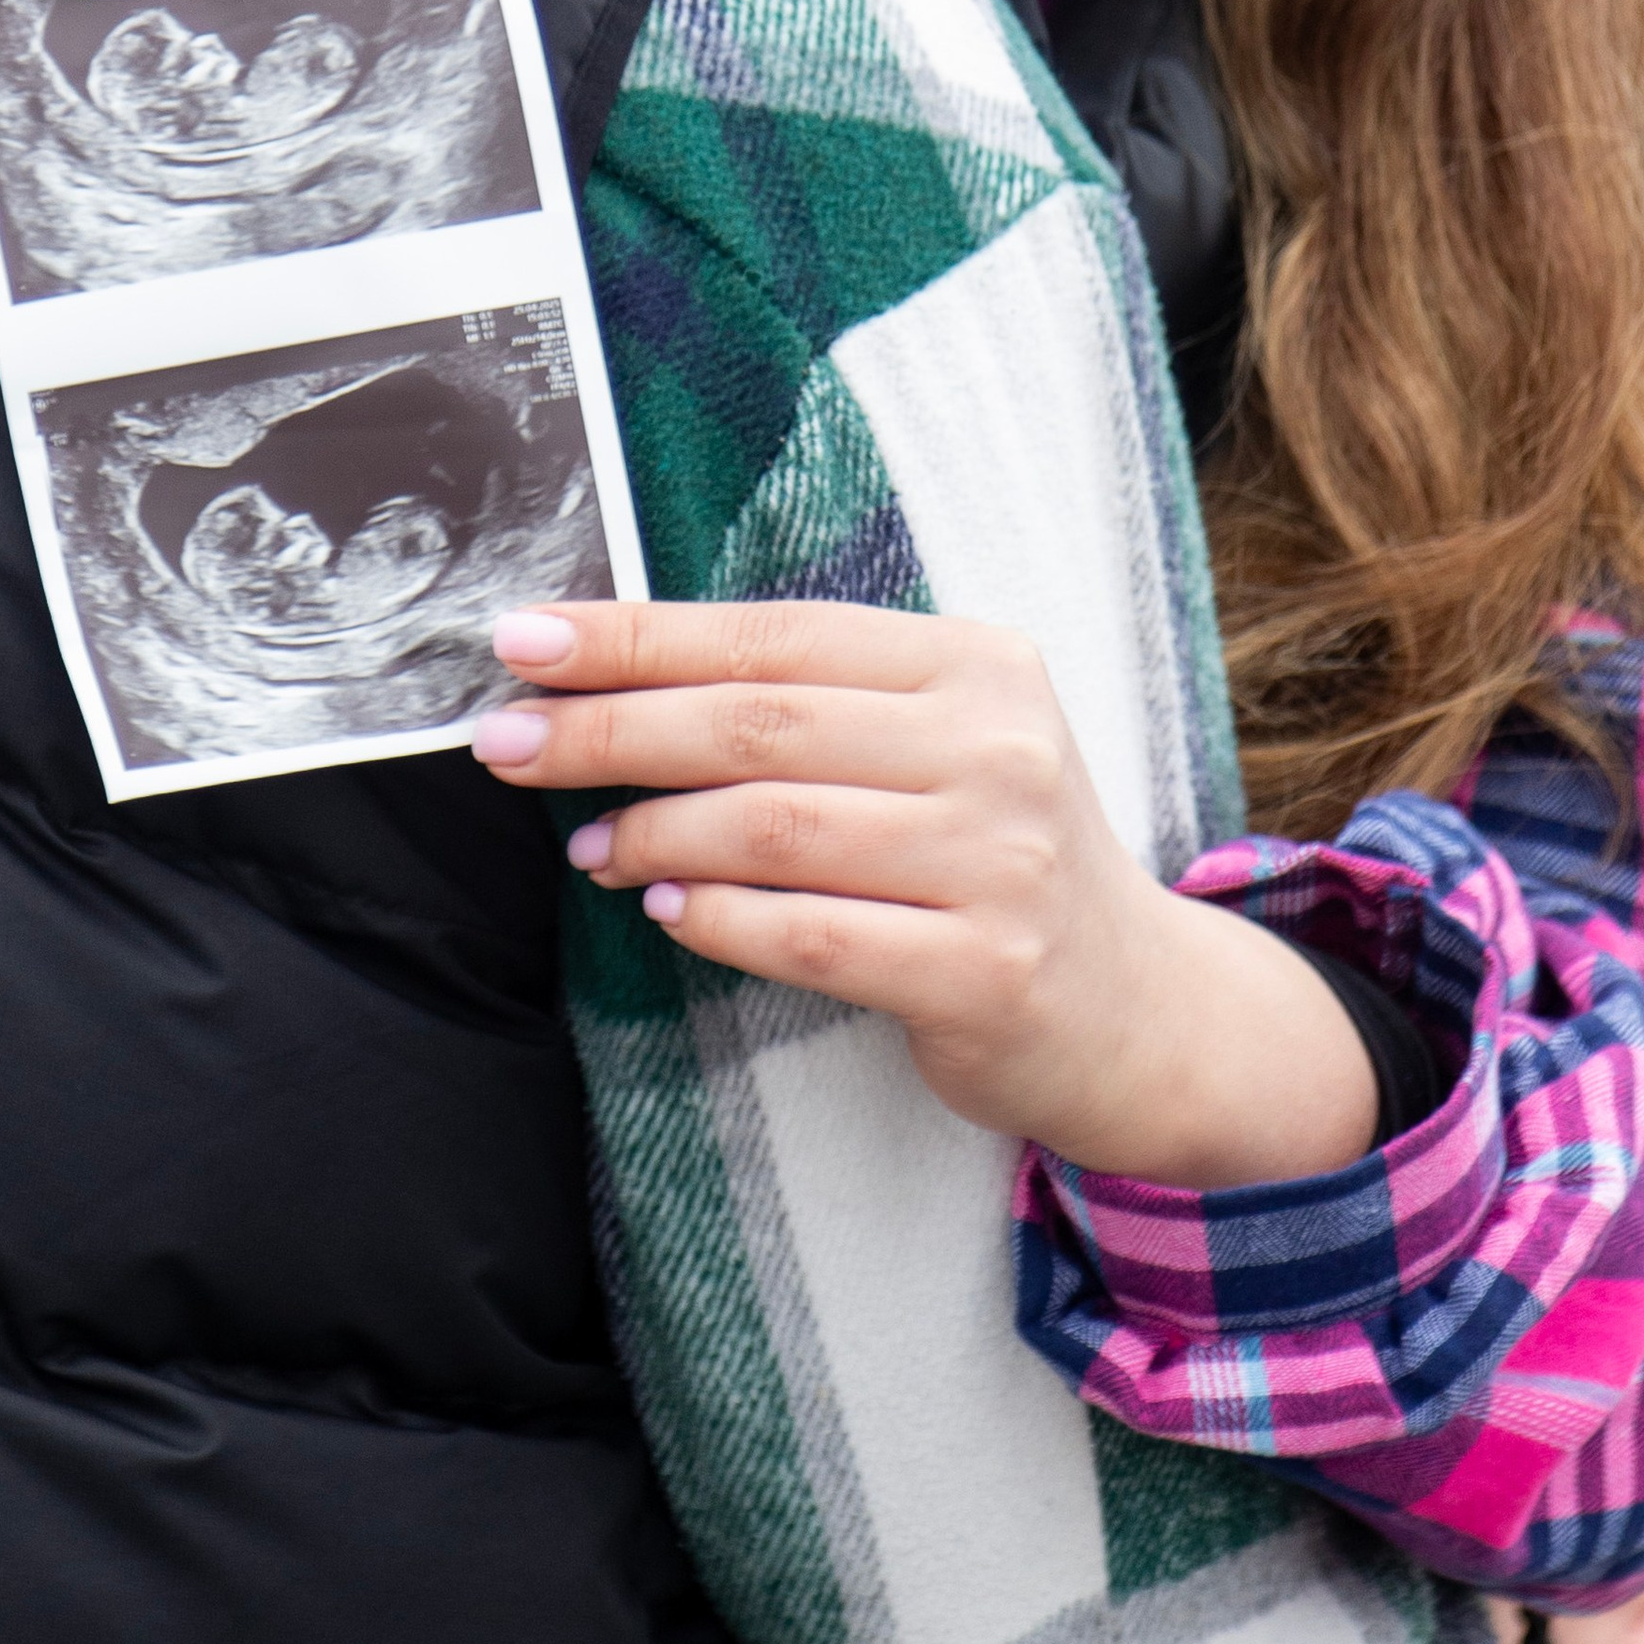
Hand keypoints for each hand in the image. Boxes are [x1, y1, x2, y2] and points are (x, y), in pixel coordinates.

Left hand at [473, 600, 1380, 1189]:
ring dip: (653, 833)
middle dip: (610, 726)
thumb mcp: (935, 747)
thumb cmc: (995, 858)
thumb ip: (809, 708)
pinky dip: (718, 919)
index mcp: (974, 663)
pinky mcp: (985, 971)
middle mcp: (996, 746)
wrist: (1140, 1008)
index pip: (770, 635)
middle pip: (758, 722)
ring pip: (774, 827)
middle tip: (503, 741)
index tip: (521, 641)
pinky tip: (664, 910)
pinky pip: (810, 935)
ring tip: (587, 847)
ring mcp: (999, 860)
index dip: (635, 635)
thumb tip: (610, 684)